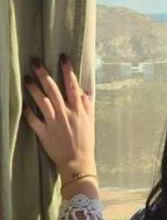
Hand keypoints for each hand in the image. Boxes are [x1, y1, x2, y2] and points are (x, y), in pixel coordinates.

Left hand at [23, 54, 97, 197]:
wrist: (78, 162)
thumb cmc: (86, 141)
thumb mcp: (91, 121)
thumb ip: (87, 105)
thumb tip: (85, 91)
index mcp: (78, 109)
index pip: (72, 86)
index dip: (67, 71)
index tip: (62, 58)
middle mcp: (65, 113)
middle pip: (53, 90)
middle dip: (44, 74)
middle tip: (36, 61)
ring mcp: (53, 122)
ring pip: (41, 102)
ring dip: (33, 89)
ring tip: (26, 78)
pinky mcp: (44, 133)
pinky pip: (33, 120)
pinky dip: (28, 111)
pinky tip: (23, 103)